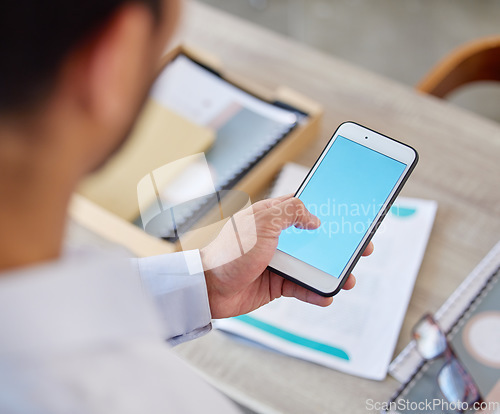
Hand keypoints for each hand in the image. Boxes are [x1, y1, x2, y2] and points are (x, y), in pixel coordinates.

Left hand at [200, 194, 373, 318]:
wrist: (210, 287)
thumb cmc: (232, 250)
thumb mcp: (262, 222)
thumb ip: (290, 212)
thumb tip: (314, 220)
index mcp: (273, 216)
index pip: (305, 207)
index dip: (326, 210)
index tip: (348, 214)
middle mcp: (278, 237)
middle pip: (315, 239)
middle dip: (338, 245)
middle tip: (361, 248)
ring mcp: (278, 261)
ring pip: (312, 266)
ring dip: (331, 272)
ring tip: (348, 279)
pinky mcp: (276, 283)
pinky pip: (301, 288)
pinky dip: (314, 293)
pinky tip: (326, 296)